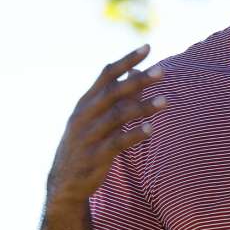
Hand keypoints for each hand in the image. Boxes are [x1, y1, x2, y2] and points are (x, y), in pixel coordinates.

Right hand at [46, 45, 166, 203]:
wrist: (64, 182)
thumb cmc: (86, 144)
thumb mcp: (96, 118)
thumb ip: (116, 98)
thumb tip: (136, 74)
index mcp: (85, 103)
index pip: (106, 74)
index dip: (127, 61)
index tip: (148, 47)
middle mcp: (84, 115)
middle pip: (113, 92)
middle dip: (138, 80)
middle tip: (162, 71)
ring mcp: (89, 136)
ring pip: (118, 116)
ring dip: (143, 107)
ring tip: (166, 101)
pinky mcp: (95, 156)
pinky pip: (117, 143)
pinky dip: (134, 135)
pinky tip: (151, 129)